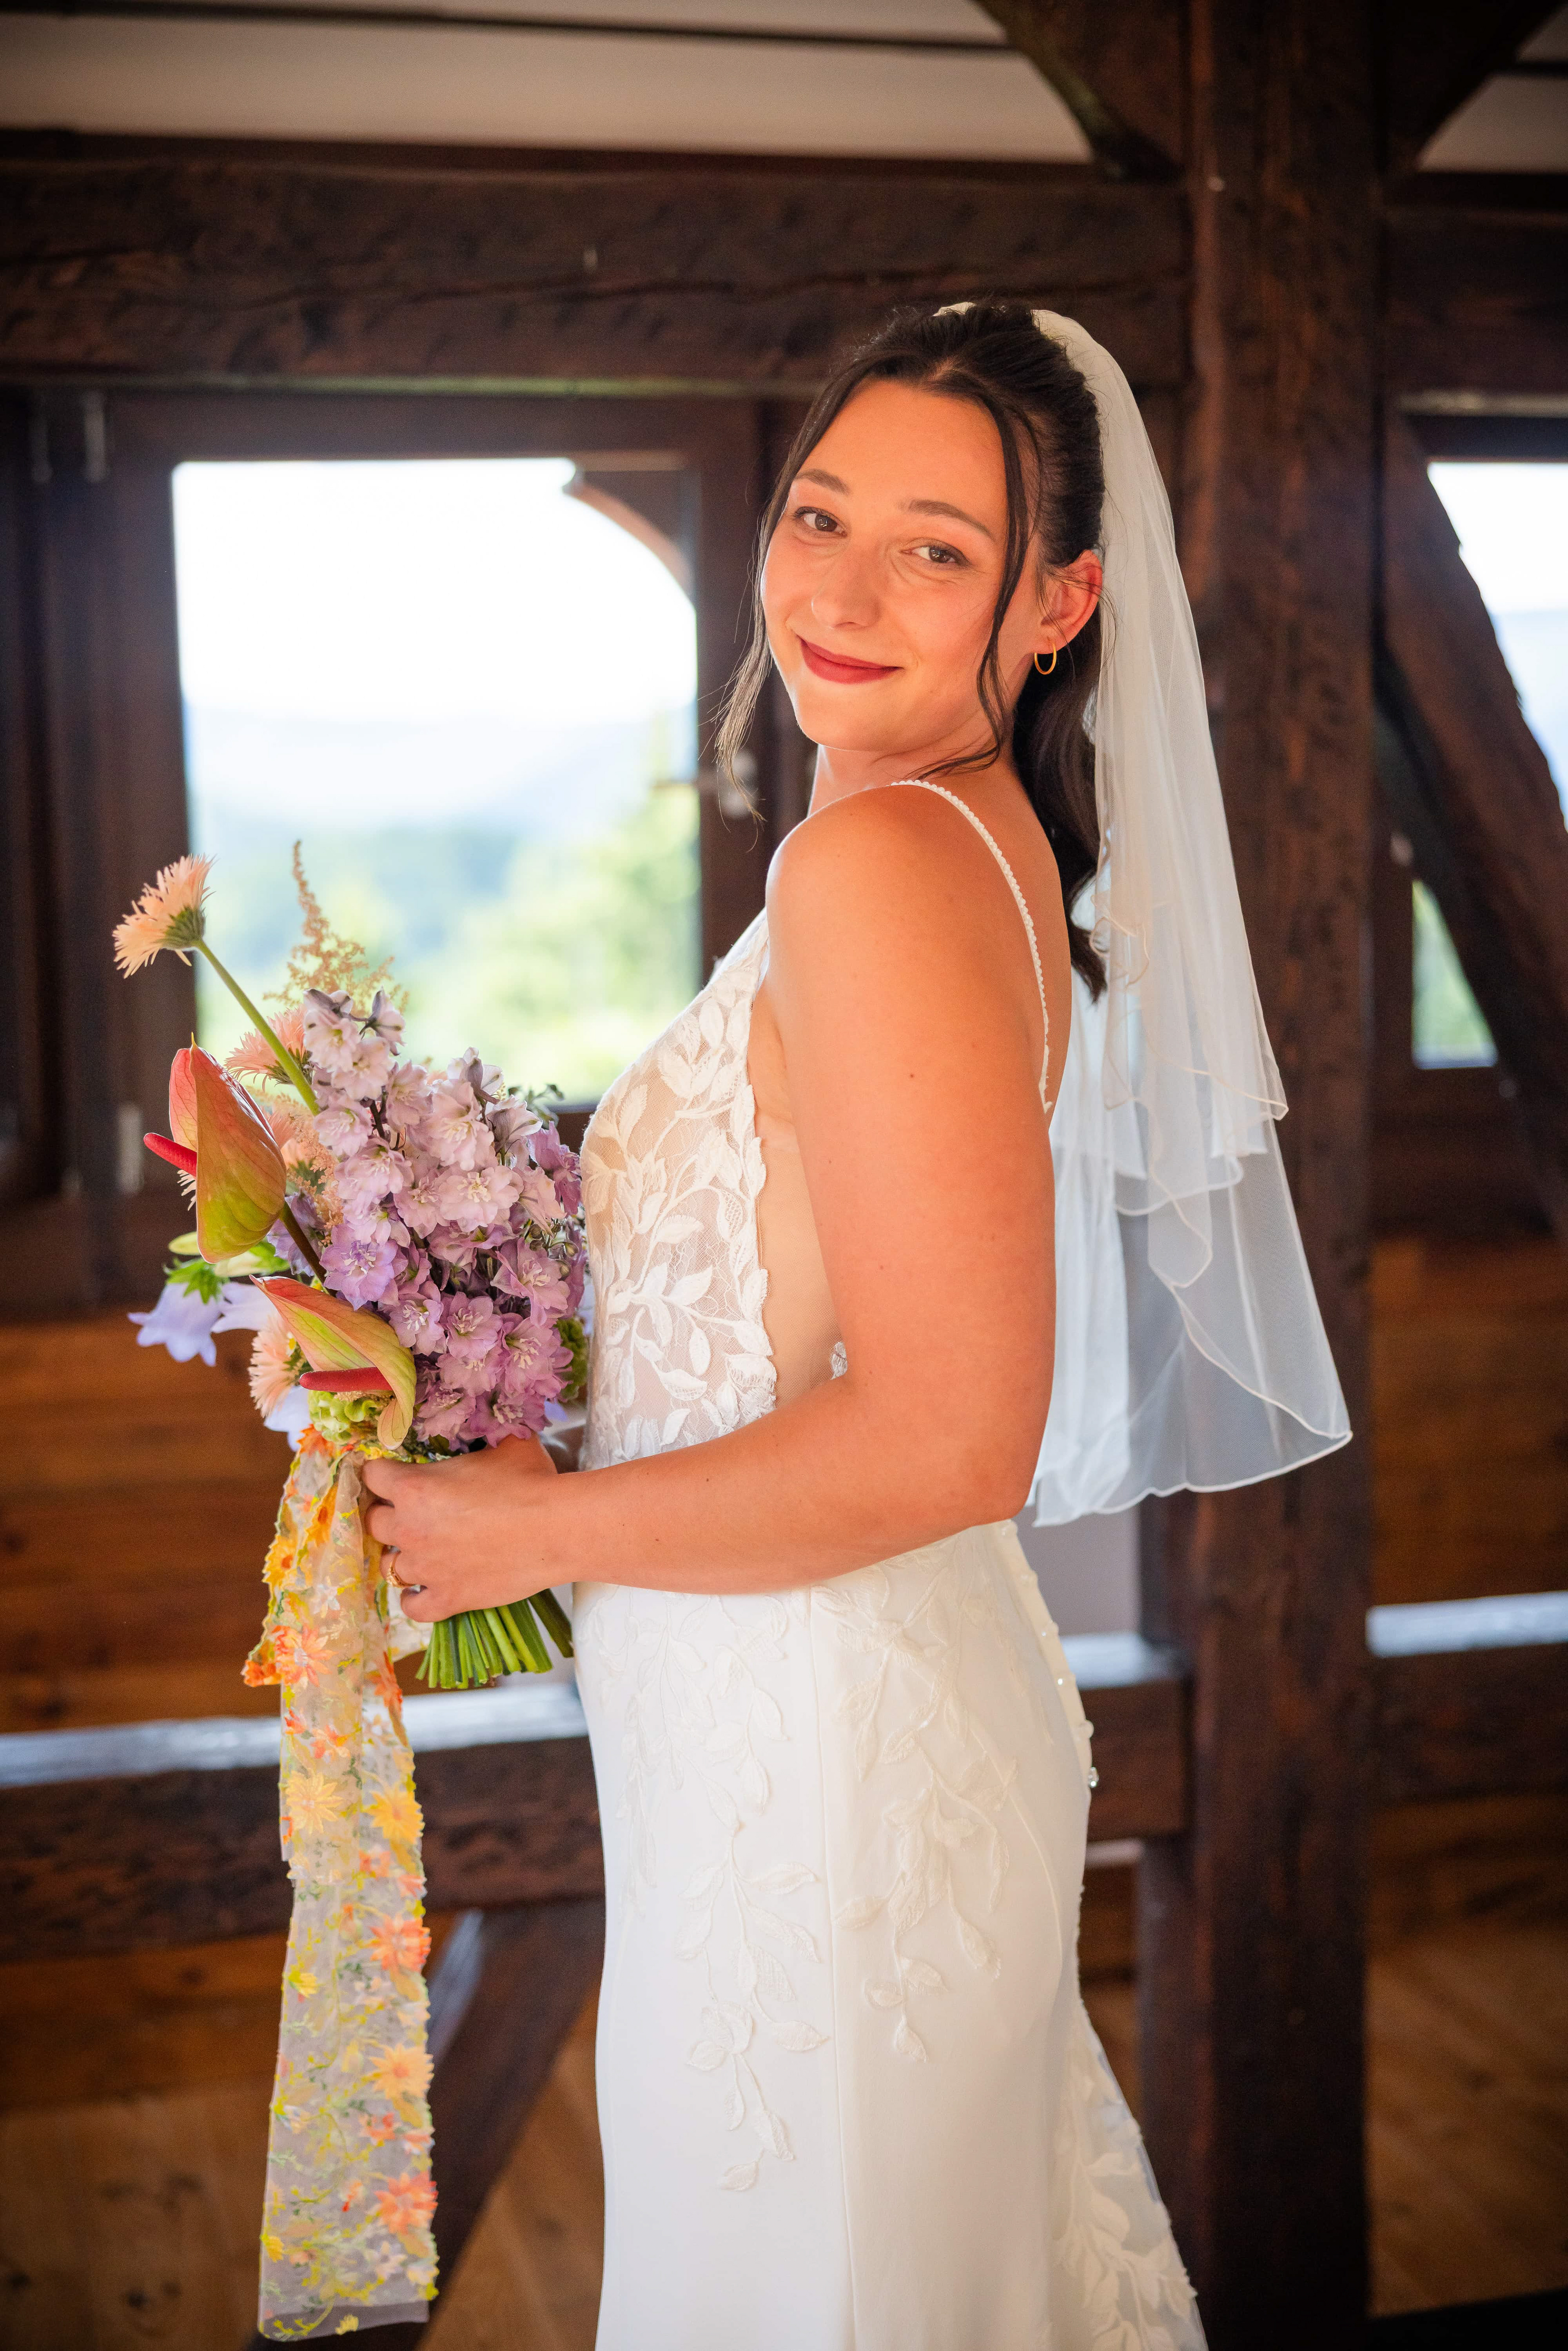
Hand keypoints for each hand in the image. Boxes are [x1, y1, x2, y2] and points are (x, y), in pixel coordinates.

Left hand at [363, 1437, 558, 1622]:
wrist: (557, 1529)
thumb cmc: (531, 1482)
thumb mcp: (505, 1445)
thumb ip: (483, 1436)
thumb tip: (489, 1424)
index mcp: (415, 1487)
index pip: (373, 1476)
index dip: (381, 1473)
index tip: (391, 1475)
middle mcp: (410, 1529)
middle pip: (374, 1523)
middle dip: (387, 1515)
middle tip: (408, 1512)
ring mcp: (426, 1569)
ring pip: (389, 1567)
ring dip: (401, 1556)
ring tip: (419, 1551)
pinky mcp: (447, 1598)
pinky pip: (411, 1606)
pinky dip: (413, 1599)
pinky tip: (422, 1590)